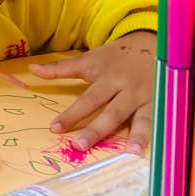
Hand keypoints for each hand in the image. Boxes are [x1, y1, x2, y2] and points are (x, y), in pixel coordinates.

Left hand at [30, 32, 155, 153]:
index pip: (87, 100)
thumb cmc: (114, 56)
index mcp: (107, 79)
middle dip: (96, 130)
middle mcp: (128, 90)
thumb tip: (32, 70)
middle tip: (80, 146)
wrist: (151, 42)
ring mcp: (148, 98)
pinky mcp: (162, 105)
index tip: (55, 128)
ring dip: (138, 136)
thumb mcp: (88, 59)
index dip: (71, 114)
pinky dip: (158, 135)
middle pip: (111, 113)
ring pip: (142, 119)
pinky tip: (155, 151)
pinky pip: (160, 122)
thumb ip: (60, 68)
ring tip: (131, 154)